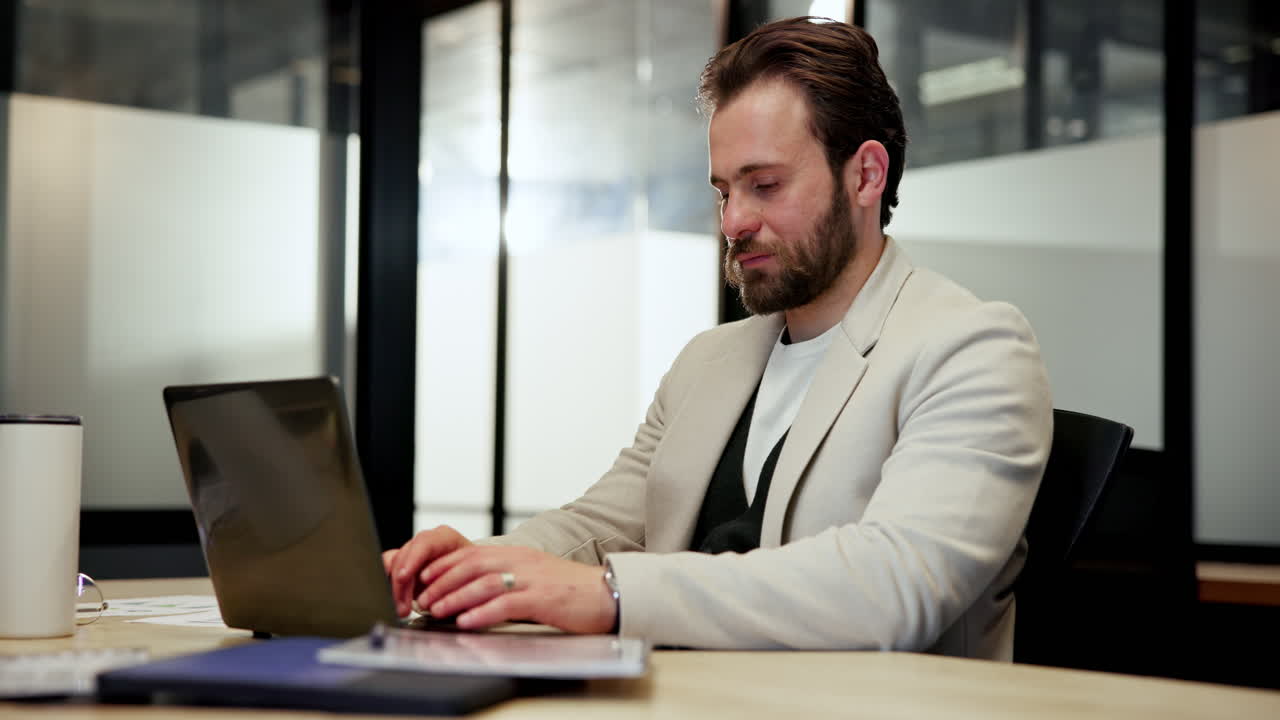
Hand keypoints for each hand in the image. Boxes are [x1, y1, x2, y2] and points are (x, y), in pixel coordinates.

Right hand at [383, 525, 471, 616]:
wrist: (472, 579)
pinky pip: (388, 571)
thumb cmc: (473, 577)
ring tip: (402, 610)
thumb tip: (444, 599)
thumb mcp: (470, 579)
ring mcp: (413, 553)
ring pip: (393, 565)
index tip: (404, 577)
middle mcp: (426, 543)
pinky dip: (391, 588)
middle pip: (405, 556)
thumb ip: (457, 585)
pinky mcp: (404, 565)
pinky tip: (398, 602)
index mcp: (445, 538)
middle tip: (404, 607)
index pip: (424, 542)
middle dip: (401, 584)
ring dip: (395, 589)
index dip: (412, 559)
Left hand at [419, 545, 616, 633]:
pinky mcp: (543, 599)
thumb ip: (508, 578)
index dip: (444, 565)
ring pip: (484, 583)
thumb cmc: (572, 590)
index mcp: (519, 554)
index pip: (472, 553)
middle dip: (442, 581)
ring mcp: (533, 579)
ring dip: (455, 597)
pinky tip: (467, 622)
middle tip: (422, 598)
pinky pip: (506, 604)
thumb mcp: (536, 575)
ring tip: (436, 610)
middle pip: (472, 564)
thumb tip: (476, 591)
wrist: (609, 593)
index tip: (423, 577)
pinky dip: (482, 613)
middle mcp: (522, 561)